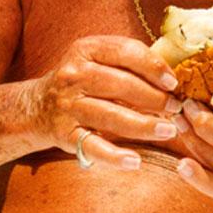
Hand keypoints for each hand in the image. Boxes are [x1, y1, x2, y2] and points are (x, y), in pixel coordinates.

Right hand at [26, 35, 181, 169]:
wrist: (37, 106)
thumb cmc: (82, 81)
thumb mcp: (96, 59)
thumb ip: (128, 62)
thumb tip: (172, 78)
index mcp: (85, 50)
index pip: (124, 52)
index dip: (153, 66)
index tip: (173, 82)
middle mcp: (73, 75)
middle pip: (120, 85)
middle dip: (153, 98)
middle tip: (176, 109)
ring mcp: (67, 106)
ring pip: (110, 116)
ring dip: (143, 125)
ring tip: (168, 131)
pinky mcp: (64, 134)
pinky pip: (92, 146)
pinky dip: (114, 157)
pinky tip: (135, 162)